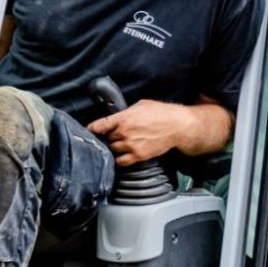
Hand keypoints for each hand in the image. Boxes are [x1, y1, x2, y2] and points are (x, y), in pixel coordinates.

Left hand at [86, 99, 216, 165]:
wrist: (177, 126)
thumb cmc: (162, 113)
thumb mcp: (142, 105)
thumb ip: (126, 111)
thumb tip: (118, 116)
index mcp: (123, 118)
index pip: (99, 125)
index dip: (92, 129)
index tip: (89, 130)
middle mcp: (125, 132)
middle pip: (107, 138)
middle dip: (109, 136)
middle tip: (114, 135)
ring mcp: (131, 145)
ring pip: (113, 149)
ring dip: (115, 147)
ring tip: (121, 144)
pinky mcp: (138, 156)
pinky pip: (121, 161)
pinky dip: (119, 159)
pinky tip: (122, 155)